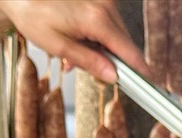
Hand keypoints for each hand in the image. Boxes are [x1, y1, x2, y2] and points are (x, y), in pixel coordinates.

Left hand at [0, 0, 148, 82]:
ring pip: (116, 37)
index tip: (149, 86)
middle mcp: (105, 7)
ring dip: (101, 51)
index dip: (140, 71)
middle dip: (110, 62)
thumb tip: (112, 77)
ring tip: (73, 54)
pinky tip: (78, 41)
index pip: (129, 51)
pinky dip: (96, 39)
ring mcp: (104, 1)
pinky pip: (108, 27)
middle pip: (124, 46)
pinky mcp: (100, 0)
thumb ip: (89, 62)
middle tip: (87, 71)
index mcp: (97, 19)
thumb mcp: (58, 46)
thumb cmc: (32, 16)